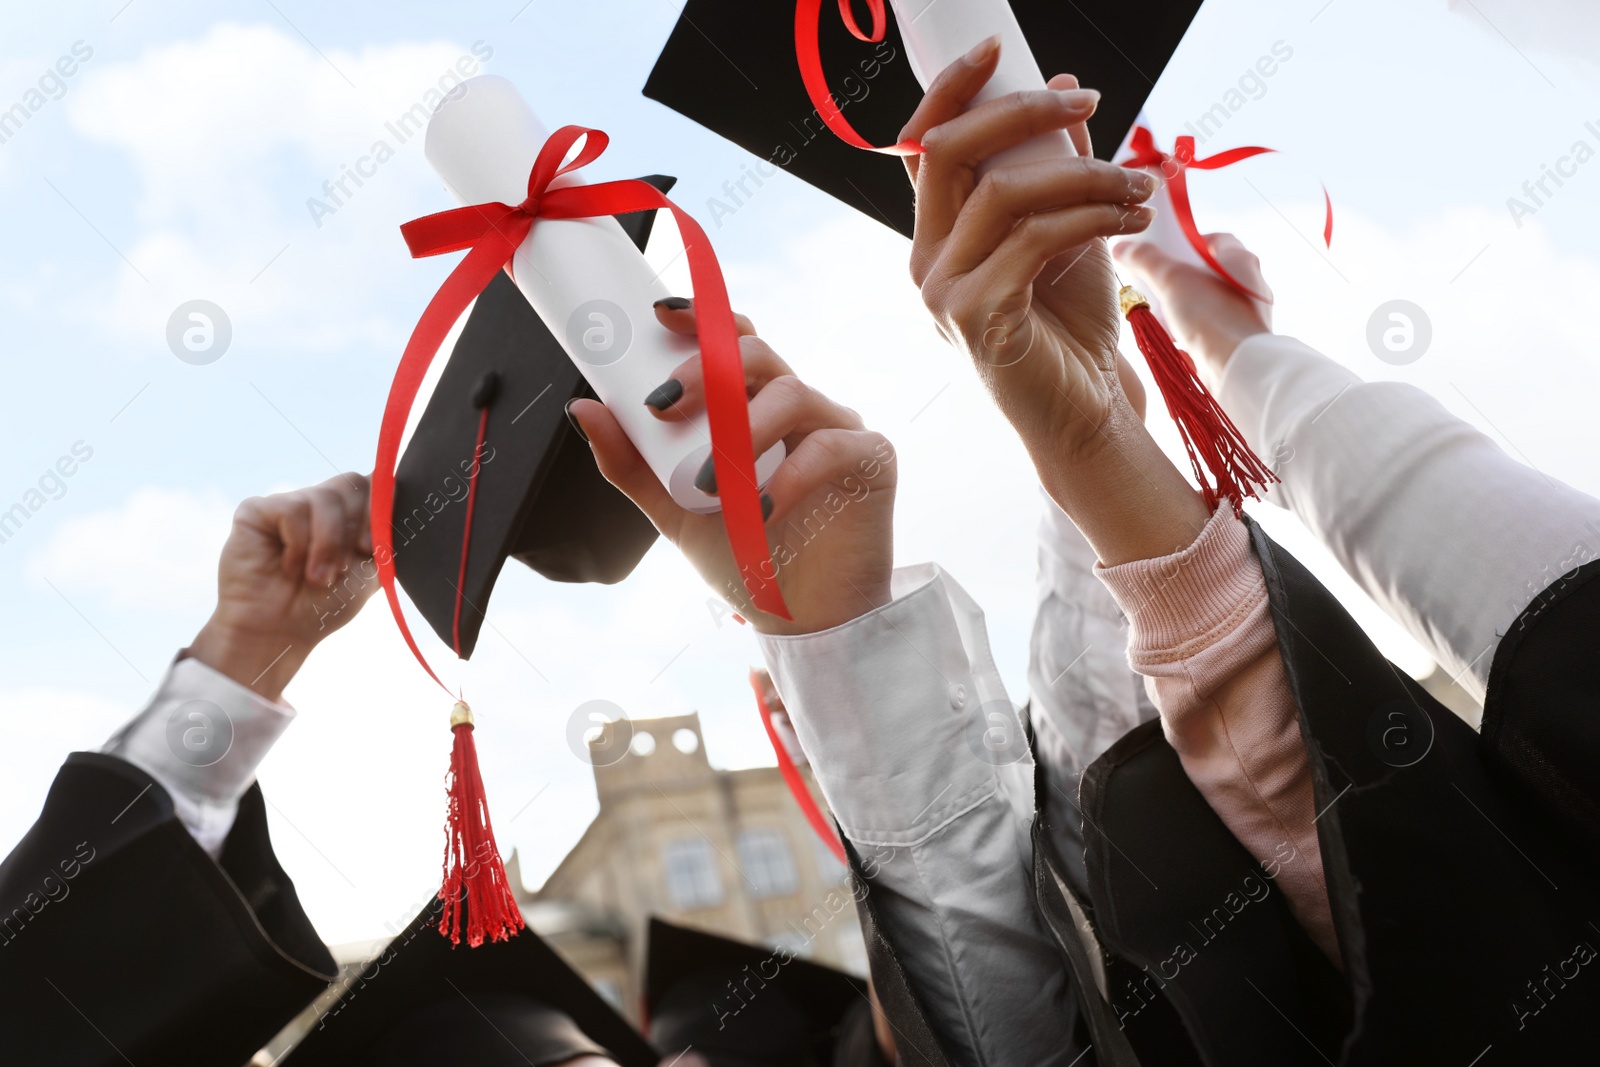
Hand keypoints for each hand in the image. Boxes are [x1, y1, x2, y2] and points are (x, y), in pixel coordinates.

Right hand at [189, 473, 375, 700]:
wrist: (282, 631)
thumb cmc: (326, 604)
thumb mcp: (371, 567)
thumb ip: (386, 530)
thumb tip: (394, 490)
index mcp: (348, 514)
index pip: (375, 483)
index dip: (379, 509)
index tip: (369, 548)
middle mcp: (319, 504)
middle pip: (352, 482)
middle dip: (353, 529)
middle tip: (343, 568)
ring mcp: (288, 503)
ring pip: (324, 497)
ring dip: (327, 545)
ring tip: (316, 578)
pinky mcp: (256, 509)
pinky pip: (292, 509)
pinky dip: (298, 545)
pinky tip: (288, 568)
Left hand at [569, 301, 896, 635]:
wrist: (800, 621)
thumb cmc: (745, 558)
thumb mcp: (675, 512)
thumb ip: (632, 464)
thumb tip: (581, 408)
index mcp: (755, 405)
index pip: (733, 341)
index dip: (701, 318)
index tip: (659, 316)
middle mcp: (798, 406)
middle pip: (758, 353)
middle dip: (706, 369)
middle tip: (661, 405)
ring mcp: (838, 427)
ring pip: (792, 393)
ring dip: (741, 430)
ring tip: (708, 483)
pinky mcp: (872, 459)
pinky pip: (830, 445)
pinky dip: (789, 476)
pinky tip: (761, 509)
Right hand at [900, 40, 1157, 474]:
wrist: (1083, 412)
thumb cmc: (1071, 326)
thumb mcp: (1067, 230)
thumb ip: (1057, 167)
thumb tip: (1065, 85)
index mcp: (936, 237)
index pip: (923, 147)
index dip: (952, 91)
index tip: (997, 50)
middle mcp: (925, 261)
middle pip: (950, 153)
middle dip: (1021, 112)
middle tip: (1088, 103)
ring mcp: (942, 291)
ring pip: (1001, 192)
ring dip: (1082, 174)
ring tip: (1136, 185)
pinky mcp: (975, 316)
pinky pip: (1033, 238)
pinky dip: (1088, 216)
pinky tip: (1128, 219)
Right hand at [1114, 233, 1272, 381]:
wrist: (1235, 368)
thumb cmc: (1212, 317)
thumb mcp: (1171, 279)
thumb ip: (1146, 260)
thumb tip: (1124, 247)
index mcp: (1240, 261)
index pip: (1215, 239)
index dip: (1187, 243)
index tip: (1166, 251)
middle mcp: (1249, 286)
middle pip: (1209, 272)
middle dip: (1180, 278)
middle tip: (1158, 284)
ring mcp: (1247, 315)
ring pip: (1209, 302)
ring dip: (1184, 307)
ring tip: (1163, 315)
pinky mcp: (1239, 341)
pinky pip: (1212, 329)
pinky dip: (1192, 331)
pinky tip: (1175, 339)